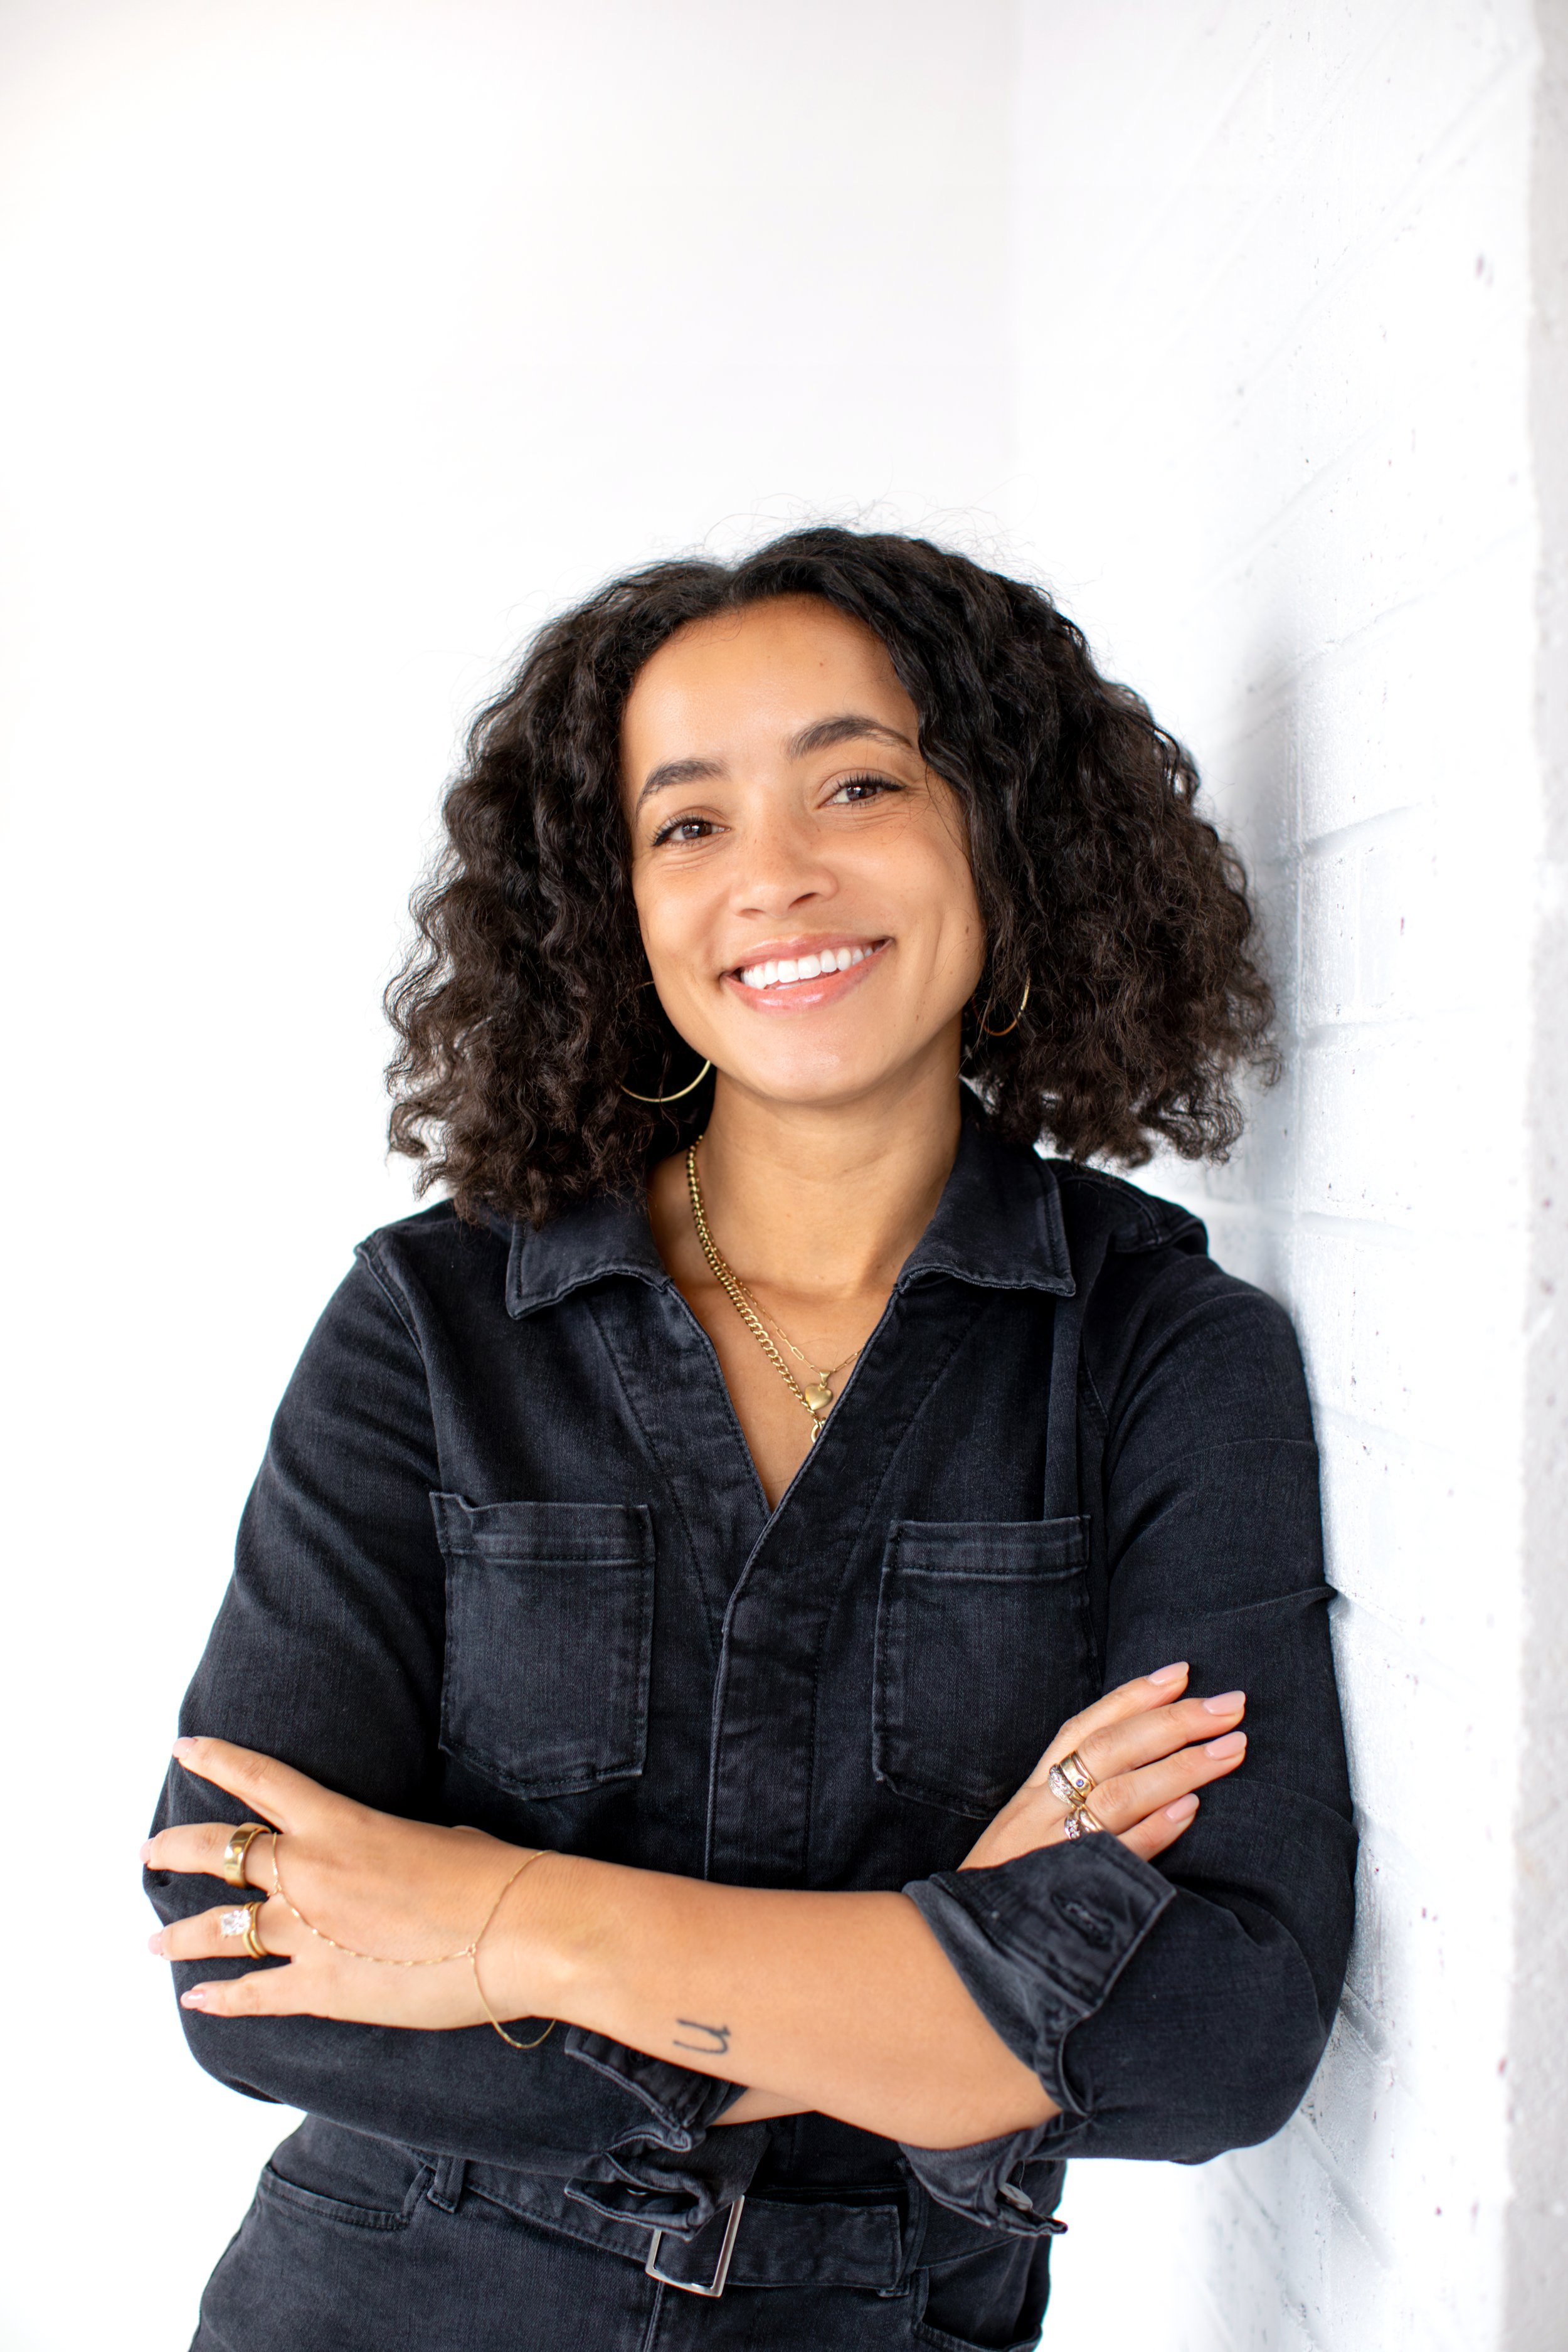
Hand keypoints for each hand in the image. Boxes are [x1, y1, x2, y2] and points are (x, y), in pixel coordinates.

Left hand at [143, 1736, 555, 2028]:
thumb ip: (385, 1852)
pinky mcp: (319, 1989)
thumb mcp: (432, 1840)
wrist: (517, 1929)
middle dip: (176, 1852)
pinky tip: (197, 1999)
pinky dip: (219, 1997)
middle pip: (219, 1853)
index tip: (183, 1749)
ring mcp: (307, 1933)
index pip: (260, 1781)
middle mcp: (308, 1872)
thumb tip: (380, 1875)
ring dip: (179, 1936)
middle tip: (151, 1854)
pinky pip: (252, 1993)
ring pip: (218, 1930)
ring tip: (152, 1942)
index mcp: (338, 1824)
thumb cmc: (491, 1876)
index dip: (216, 1760)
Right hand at [959, 1663, 1245, 1871]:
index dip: (1133, 1696)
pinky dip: (1154, 1830)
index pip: (1086, 1726)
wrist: (961, 1946)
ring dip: (1181, 1767)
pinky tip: (1191, 1810)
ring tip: (1231, 1750)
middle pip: (1111, 1748)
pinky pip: (1116, 1853)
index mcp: (1034, 1790)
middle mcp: (1041, 1808)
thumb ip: (1070, 1799)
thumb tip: (1138, 1765)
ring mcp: (1052, 1846)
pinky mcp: (1066, 1886)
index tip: (1182, 1673)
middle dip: (1175, 1721)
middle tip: (1230, 1706)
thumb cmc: (1008, 1885)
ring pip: (1120, 1792)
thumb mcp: (1028, 1831)